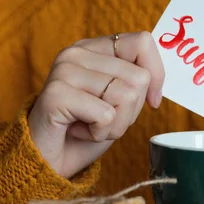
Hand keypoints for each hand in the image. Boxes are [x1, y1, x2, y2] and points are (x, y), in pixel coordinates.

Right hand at [28, 32, 163, 178]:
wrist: (46, 161)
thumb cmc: (84, 132)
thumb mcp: (117, 102)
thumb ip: (134, 81)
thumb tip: (157, 79)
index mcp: (93, 48)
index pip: (142, 41)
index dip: (156, 75)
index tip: (152, 101)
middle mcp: (76, 52)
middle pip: (139, 77)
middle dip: (131, 112)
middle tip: (102, 119)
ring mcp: (64, 70)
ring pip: (126, 96)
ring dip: (115, 125)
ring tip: (89, 126)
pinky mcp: (57, 94)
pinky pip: (106, 115)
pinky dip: (99, 133)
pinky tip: (78, 131)